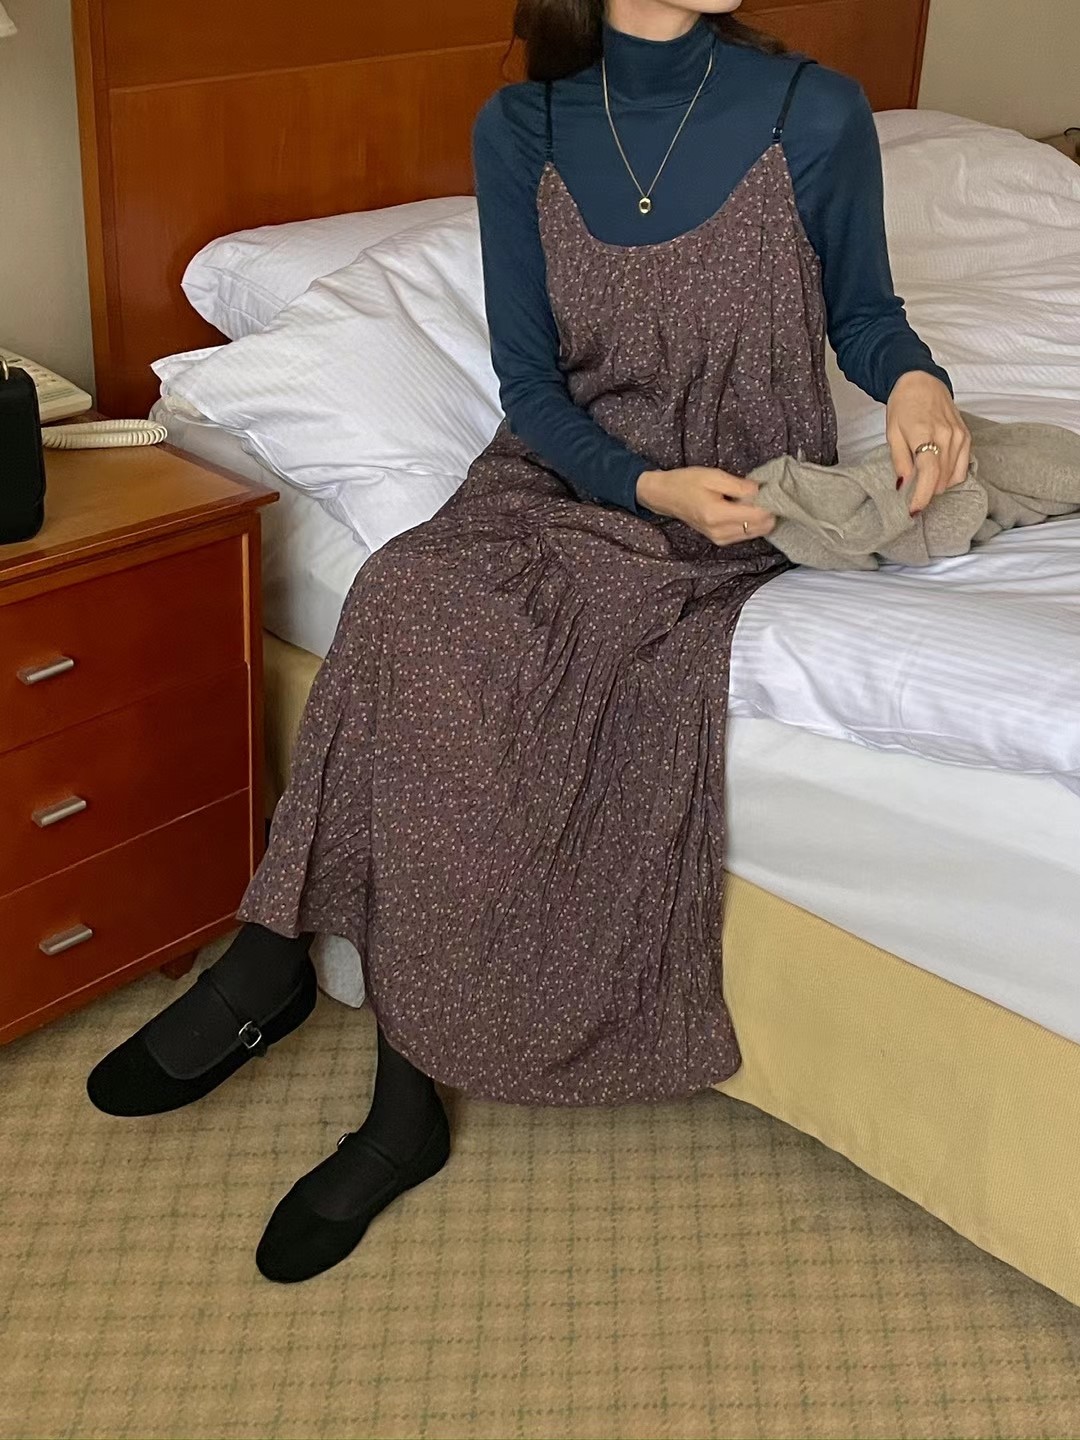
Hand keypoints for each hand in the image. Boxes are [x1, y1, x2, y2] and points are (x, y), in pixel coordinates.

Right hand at [637, 466, 775, 546]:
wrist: (666, 496)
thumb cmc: (687, 482)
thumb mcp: (713, 476)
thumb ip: (739, 486)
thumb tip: (762, 490)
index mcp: (718, 515)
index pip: (757, 515)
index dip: (770, 503)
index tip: (774, 490)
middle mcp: (720, 532)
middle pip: (760, 527)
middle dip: (769, 512)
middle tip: (771, 495)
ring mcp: (720, 539)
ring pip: (755, 533)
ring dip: (763, 519)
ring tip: (761, 501)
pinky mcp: (720, 540)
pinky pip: (745, 534)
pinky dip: (753, 524)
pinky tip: (751, 510)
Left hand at [887, 372, 971, 515]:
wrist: (922, 382)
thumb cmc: (903, 406)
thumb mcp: (892, 432)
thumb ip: (899, 460)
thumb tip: (903, 485)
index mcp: (925, 434)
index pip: (928, 473)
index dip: (921, 496)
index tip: (914, 510)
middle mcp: (947, 436)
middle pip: (941, 478)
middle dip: (927, 492)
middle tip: (913, 497)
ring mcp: (960, 437)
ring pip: (953, 476)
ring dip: (938, 486)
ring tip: (924, 484)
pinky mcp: (967, 436)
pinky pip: (962, 466)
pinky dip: (950, 476)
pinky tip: (938, 475)